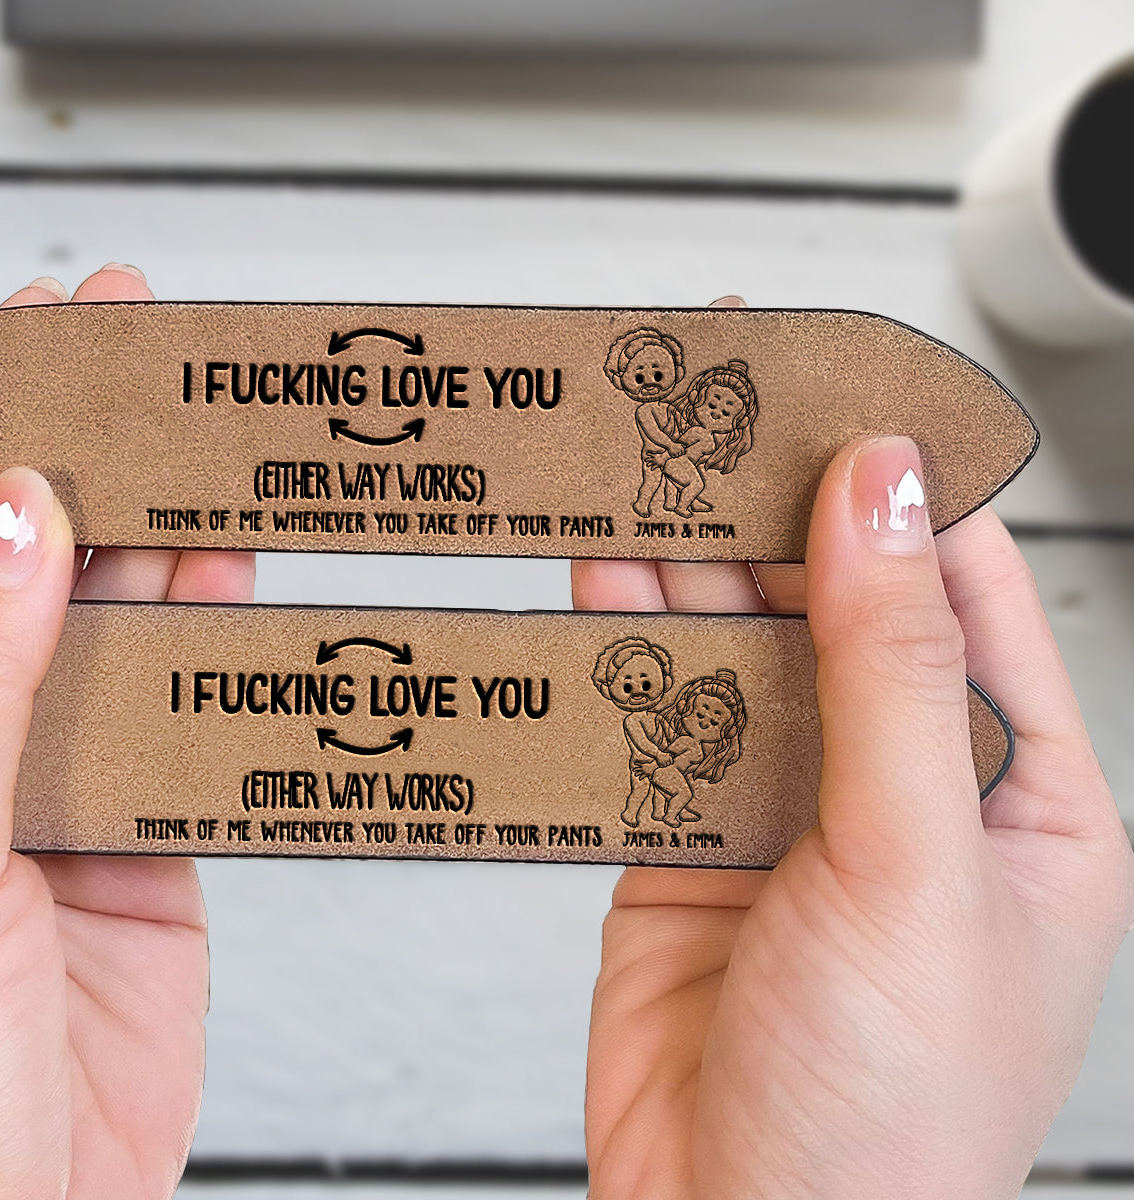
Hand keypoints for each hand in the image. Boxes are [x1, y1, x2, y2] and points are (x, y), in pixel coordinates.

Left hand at [0, 267, 254, 1197]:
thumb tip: (15, 527)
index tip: (27, 341)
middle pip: (25, 564)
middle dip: (80, 457)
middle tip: (139, 369)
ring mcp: (56, 783)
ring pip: (115, 625)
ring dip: (161, 537)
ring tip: (205, 451)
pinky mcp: (148, 832)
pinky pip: (190, 711)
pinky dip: (218, 642)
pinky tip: (232, 580)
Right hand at [576, 435, 1133, 1197]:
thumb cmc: (887, 1115)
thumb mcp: (918, 868)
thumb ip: (894, 672)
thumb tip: (884, 492)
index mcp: (1015, 792)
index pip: (965, 588)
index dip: (908, 479)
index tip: (844, 384)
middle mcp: (896, 787)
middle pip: (833, 601)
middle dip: (773, 503)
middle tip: (711, 399)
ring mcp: (781, 808)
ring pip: (731, 646)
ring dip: (685, 560)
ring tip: (641, 460)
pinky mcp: (681, 837)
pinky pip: (651, 712)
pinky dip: (620, 643)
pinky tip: (596, 575)